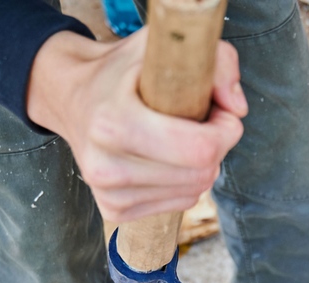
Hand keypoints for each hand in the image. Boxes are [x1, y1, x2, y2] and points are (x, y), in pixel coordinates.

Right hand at [26, 29, 246, 222]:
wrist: (71, 97)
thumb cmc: (122, 70)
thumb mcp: (162, 46)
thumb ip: (215, 62)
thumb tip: (237, 110)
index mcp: (113, 123)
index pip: (201, 149)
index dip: (226, 131)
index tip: (221, 111)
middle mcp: (106, 166)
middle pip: (202, 173)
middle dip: (216, 146)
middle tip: (201, 121)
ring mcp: (108, 194)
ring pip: (195, 191)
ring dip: (201, 165)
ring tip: (178, 137)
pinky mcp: (113, 210)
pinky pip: (179, 203)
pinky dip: (184, 181)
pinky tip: (164, 158)